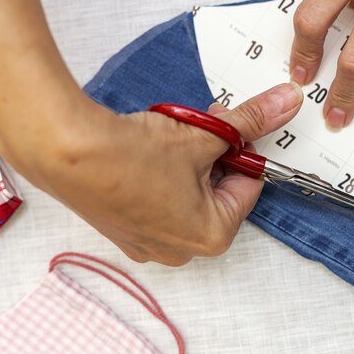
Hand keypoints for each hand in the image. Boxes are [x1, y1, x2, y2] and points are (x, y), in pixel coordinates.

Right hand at [39, 83, 301, 265]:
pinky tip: (145, 155)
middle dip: (214, 156)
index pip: (250, 184)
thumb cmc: (133, 156)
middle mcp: (182, 251)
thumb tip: (287, 103)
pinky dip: (162, 177)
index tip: (229, 126)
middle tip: (198, 128)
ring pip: (189, 195)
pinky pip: (160, 203)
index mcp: (213, 236)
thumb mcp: (204, 134)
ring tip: (168, 139)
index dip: (242, 148)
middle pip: (219, 192)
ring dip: (189, 163)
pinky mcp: (125, 232)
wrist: (65, 153)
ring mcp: (149, 245)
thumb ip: (251, 120)